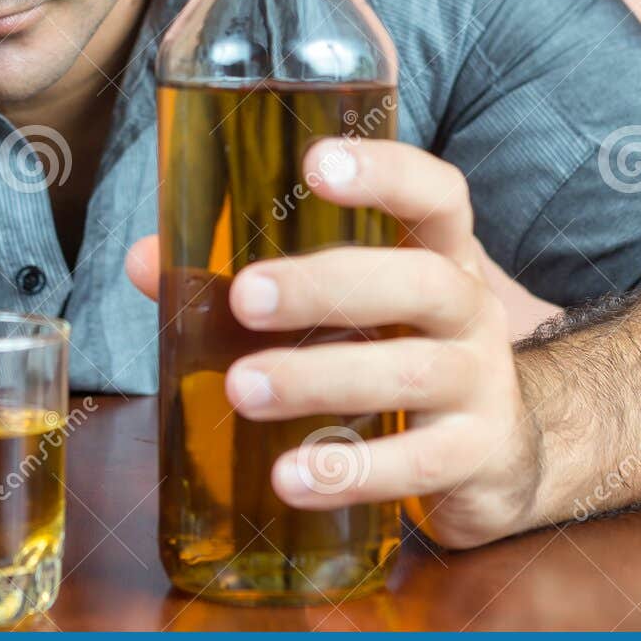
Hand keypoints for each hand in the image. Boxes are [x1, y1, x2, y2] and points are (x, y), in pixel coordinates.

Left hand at [127, 138, 543, 548]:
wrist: (496, 456)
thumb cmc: (395, 351)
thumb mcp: (342, 307)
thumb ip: (244, 279)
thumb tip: (144, 260)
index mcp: (439, 252)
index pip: (436, 193)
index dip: (387, 171)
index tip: (316, 164)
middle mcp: (470, 308)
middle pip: (418, 281)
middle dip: (327, 285)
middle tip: (245, 297)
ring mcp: (481, 384)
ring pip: (410, 371)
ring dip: (320, 378)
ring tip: (243, 389)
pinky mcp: (476, 457)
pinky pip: (419, 463)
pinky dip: (352, 470)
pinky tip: (293, 476)